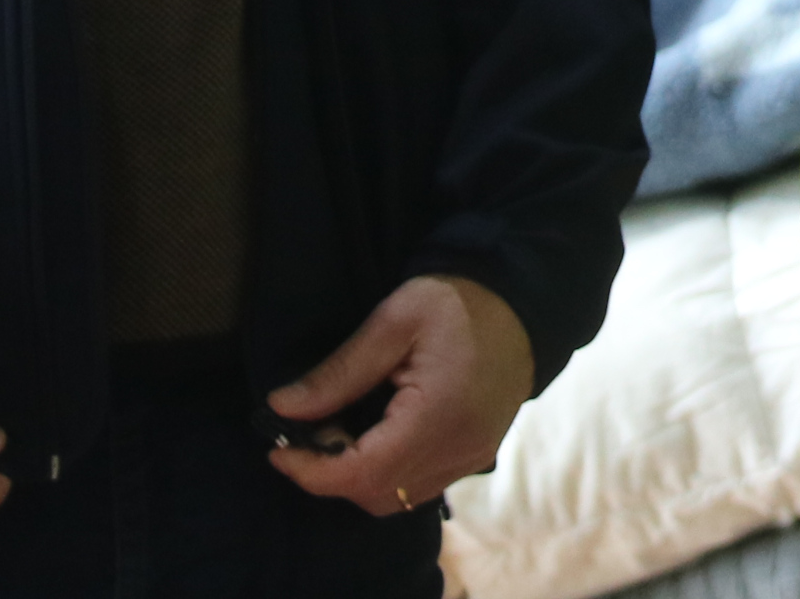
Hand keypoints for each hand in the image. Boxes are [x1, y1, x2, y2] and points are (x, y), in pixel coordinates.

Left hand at [268, 274, 535, 518]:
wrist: (521, 301)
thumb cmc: (456, 302)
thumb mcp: (394, 320)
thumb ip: (340, 371)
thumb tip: (282, 408)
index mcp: (438, 415)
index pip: (362, 473)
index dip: (312, 471)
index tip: (278, 449)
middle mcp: (458, 449)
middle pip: (377, 495)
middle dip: (331, 476)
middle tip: (307, 435)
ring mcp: (471, 457)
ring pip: (398, 498)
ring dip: (357, 478)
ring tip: (339, 434)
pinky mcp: (476, 456)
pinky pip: (419, 487)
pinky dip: (386, 474)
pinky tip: (374, 437)